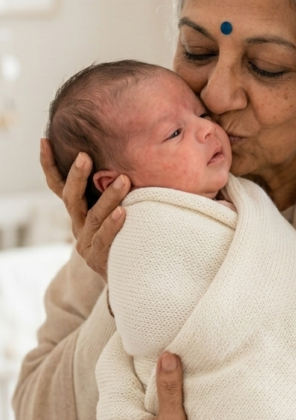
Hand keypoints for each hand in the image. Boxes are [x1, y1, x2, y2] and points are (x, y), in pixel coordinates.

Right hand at [40, 138, 128, 279]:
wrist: (125, 277)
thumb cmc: (120, 235)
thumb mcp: (112, 210)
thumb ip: (115, 189)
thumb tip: (127, 157)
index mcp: (77, 211)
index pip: (57, 186)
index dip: (49, 165)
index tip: (44, 142)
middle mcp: (77, 224)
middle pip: (71, 198)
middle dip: (77, 176)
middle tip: (85, 157)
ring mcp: (86, 241)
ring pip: (93, 216)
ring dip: (109, 196)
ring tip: (124, 180)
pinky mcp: (98, 257)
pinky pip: (105, 238)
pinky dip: (113, 224)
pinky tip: (123, 212)